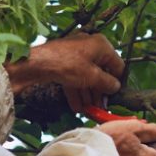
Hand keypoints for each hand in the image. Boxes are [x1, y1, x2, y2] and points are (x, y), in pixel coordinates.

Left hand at [5, 34, 124, 112]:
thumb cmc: (68, 64)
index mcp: (101, 45)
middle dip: (99, 92)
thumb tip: (115, 87)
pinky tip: (77, 107)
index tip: (114, 96)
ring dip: (88, 94)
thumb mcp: (92, 76)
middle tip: (100, 107)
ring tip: (89, 110)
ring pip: (86, 76)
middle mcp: (89, 46)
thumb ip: (107, 83)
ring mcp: (75, 54)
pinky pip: (75, 77)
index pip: (116, 64)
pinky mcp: (64, 62)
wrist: (39, 63)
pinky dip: (77, 91)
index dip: (117, 81)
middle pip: (100, 72)